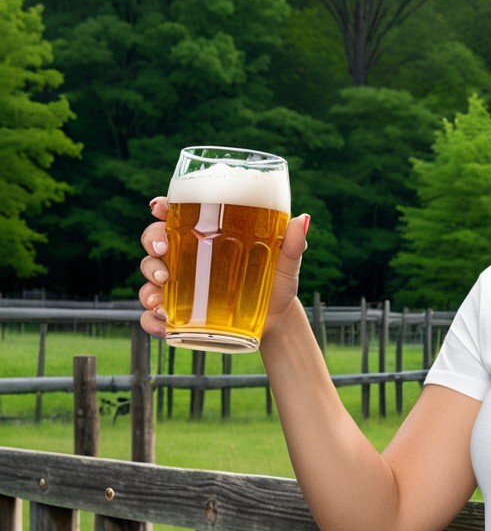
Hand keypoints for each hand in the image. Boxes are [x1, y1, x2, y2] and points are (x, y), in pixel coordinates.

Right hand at [136, 196, 309, 340]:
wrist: (278, 322)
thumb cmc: (277, 284)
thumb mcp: (286, 264)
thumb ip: (293, 244)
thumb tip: (302, 220)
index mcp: (208, 237)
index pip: (177, 215)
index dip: (162, 207)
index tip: (158, 207)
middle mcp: (189, 258)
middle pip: (155, 242)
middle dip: (151, 244)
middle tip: (162, 253)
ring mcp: (182, 286)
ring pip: (150, 277)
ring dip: (147, 285)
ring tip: (159, 298)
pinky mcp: (181, 313)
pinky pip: (154, 315)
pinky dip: (151, 320)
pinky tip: (161, 323)